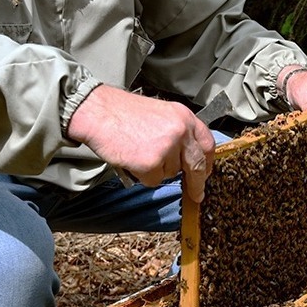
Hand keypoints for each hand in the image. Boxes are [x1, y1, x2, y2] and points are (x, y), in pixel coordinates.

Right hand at [66, 84, 217, 201]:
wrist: (98, 112)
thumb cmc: (123, 113)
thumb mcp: (160, 114)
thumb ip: (177, 132)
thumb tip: (186, 157)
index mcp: (184, 116)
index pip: (207, 143)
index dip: (208, 161)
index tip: (206, 173)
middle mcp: (181, 131)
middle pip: (197, 165)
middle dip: (197, 183)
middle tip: (196, 194)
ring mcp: (168, 148)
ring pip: (171, 174)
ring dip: (156, 170)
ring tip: (139, 151)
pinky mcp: (152, 163)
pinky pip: (153, 180)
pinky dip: (142, 175)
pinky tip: (132, 158)